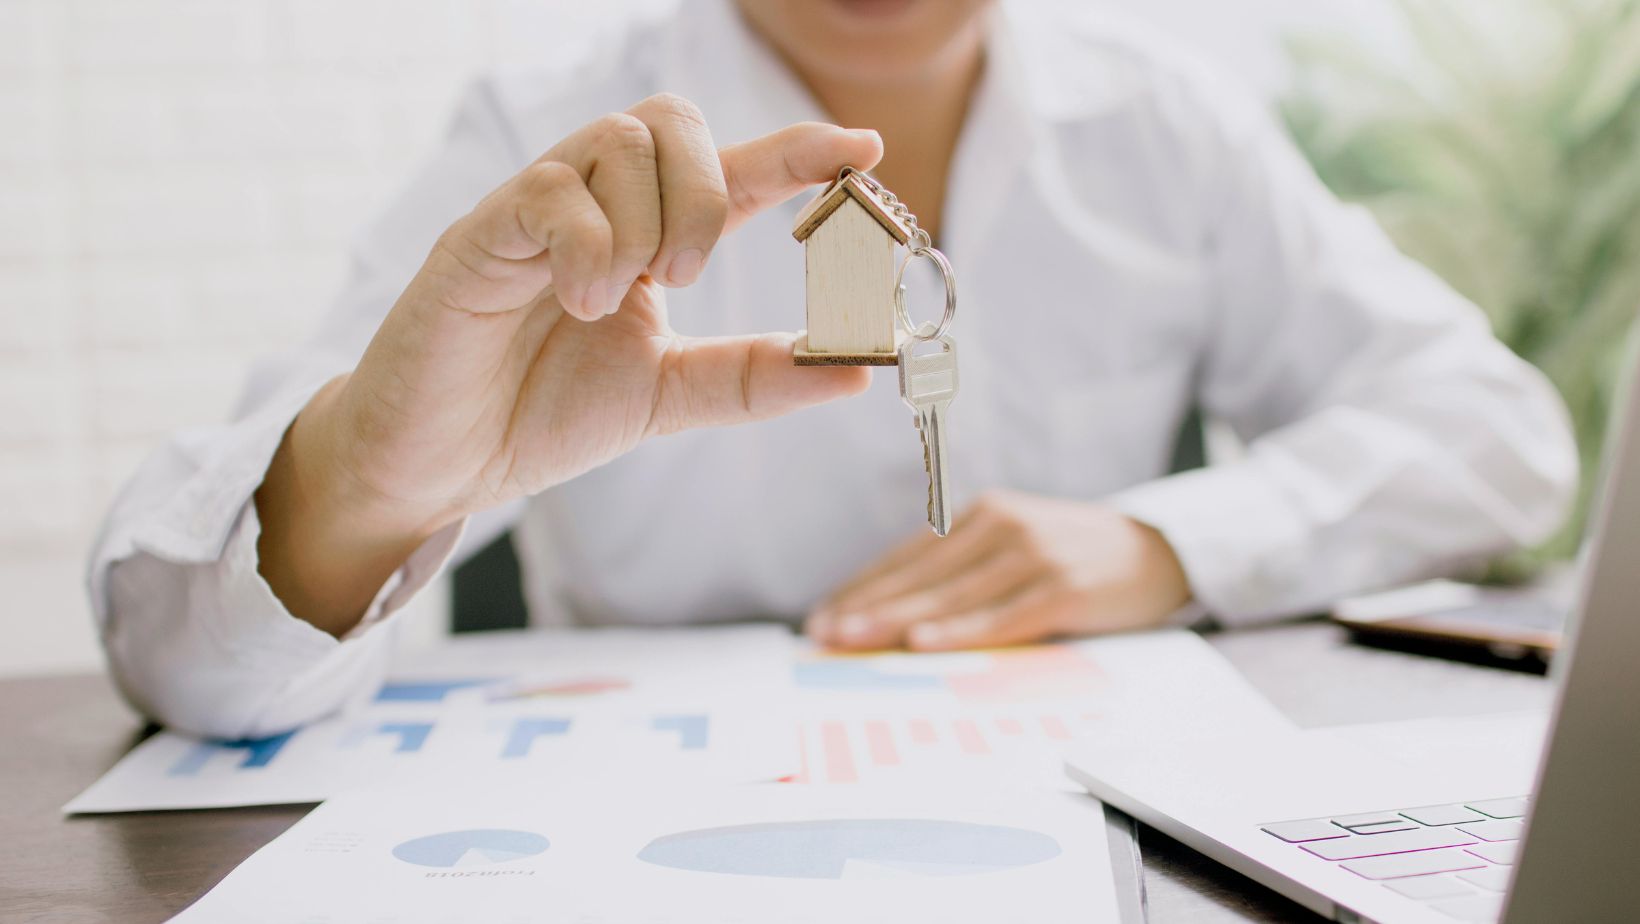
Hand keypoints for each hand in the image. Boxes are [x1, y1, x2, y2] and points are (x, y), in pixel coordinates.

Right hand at [256, 94, 883, 632]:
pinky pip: (551, 193)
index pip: (729, 172)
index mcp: (643, 238)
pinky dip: (588, 247)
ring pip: (619, 141)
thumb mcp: (670, 397)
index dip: (797, 152)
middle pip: (672, 121)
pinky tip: (578, 304)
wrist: (437, 465)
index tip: (864, 148)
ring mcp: (535, 211)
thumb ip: (754, 379)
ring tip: (615, 301)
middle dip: (708, 193)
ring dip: (646, 224)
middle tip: (685, 279)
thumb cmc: (540, 416)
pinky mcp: (480, 234)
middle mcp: (594, 207)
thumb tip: (855, 369)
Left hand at [806, 491, 1191, 650]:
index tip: (819, 617)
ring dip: (897, 621)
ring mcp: (1034, 555)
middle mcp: (1003, 526)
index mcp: (983, 515)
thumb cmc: (1074, 559)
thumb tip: (896, 618)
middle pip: (921, 575)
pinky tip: (924, 643)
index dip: (862, 588)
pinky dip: (960, 631)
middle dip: (865, 607)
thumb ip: (965, 573)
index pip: (908, 557)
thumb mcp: (1016, 549)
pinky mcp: (1063, 586)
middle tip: (821, 634)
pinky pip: (1002, 615)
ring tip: (853, 640)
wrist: (1160, 551)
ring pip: (951, 595)